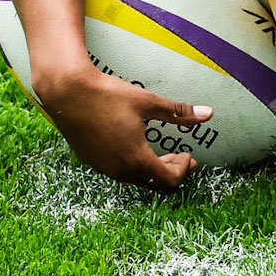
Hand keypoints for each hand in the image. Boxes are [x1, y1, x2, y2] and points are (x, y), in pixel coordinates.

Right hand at [36, 68, 213, 191]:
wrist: (67, 92)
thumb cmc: (109, 95)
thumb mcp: (148, 102)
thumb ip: (179, 112)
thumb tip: (208, 114)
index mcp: (137, 159)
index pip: (169, 181)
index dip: (183, 170)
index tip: (189, 154)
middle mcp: (119, 170)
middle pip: (153, 183)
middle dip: (171, 171)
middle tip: (182, 157)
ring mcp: (103, 167)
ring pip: (135, 178)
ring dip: (152, 168)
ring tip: (159, 151)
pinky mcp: (91, 160)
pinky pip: (118, 170)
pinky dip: (133, 164)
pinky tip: (134, 146)